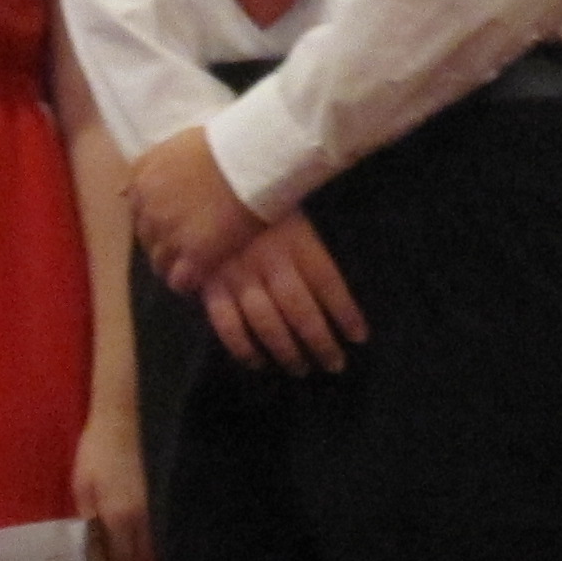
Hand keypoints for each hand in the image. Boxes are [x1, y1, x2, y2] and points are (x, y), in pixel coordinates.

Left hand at [74, 400, 152, 560]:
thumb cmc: (99, 445)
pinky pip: (158, 533)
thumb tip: (88, 550)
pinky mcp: (167, 500)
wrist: (131, 411)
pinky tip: (140, 551)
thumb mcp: (83, 483)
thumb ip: (87, 520)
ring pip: (150, 551)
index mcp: (120, 519)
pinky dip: (148, 546)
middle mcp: (146, 521)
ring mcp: (160, 511)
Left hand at [128, 127, 264, 295]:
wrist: (252, 157)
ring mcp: (170, 235)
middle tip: (190, 242)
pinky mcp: (196, 255)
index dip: (157, 221)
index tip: (175, 223)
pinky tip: (204, 275)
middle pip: (148, 239)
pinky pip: (180, 281)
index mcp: (142, 183)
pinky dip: (189, 281)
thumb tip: (121, 192)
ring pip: (160, 263)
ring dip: (175, 264)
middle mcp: (149, 211)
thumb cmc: (221, 144)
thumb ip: (146, 169)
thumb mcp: (171, 146)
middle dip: (165, 242)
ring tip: (198, 262)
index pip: (138, 214)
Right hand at [203, 214, 369, 375]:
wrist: (203, 191)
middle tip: (334, 365)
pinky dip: (243, 349)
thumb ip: (307, 251)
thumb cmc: (257, 205)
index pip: (328, 282)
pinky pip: (227, 325)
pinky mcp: (210, 286)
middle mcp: (269, 262)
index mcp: (295, 240)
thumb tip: (332, 294)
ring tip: (300, 369)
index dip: (346, 313)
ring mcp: (237, 276)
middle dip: (320, 342)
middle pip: (300, 310)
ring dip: (287, 352)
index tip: (359, 337)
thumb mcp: (291, 216)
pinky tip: (258, 362)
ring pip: (267, 323)